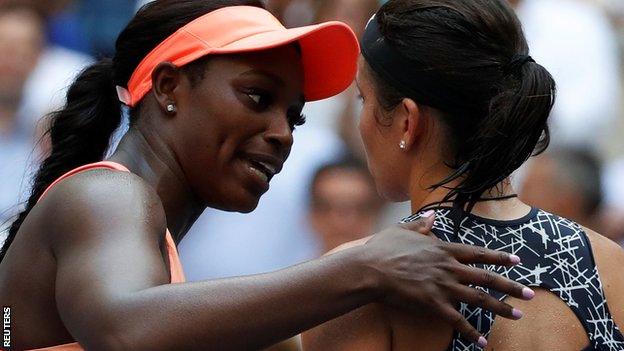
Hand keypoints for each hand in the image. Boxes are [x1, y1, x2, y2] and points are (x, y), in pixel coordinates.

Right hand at [362, 212, 532, 347]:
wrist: (370, 269)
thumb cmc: (383, 248)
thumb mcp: (402, 230)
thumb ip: (420, 226)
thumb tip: (431, 217)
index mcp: (442, 249)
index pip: (478, 253)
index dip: (499, 256)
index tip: (516, 260)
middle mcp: (448, 267)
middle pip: (486, 278)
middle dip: (510, 286)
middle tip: (529, 294)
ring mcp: (442, 286)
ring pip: (478, 299)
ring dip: (500, 308)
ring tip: (517, 315)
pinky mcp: (432, 304)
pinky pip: (457, 320)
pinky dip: (471, 332)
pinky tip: (483, 342)